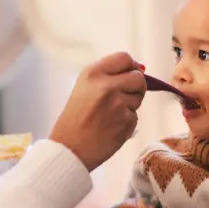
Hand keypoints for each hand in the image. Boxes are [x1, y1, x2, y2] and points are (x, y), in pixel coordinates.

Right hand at [49, 52, 145, 170]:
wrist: (69, 149)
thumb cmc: (75, 119)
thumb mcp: (84, 88)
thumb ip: (108, 76)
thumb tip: (139, 69)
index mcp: (93, 73)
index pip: (124, 58)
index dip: (131, 67)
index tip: (129, 75)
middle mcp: (106, 85)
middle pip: (138, 77)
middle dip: (136, 87)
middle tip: (123, 97)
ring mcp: (118, 103)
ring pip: (138, 97)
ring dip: (130, 105)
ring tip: (110, 115)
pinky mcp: (126, 121)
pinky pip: (135, 116)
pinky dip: (126, 122)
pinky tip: (111, 127)